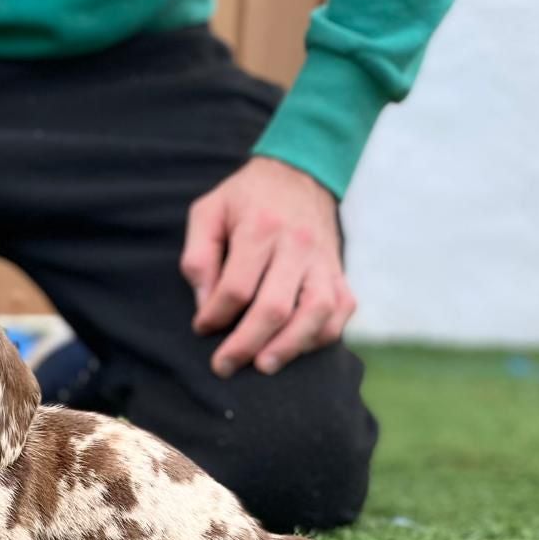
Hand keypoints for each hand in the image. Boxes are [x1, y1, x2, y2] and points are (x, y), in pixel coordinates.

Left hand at [180, 156, 355, 376]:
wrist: (298, 173)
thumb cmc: (246, 199)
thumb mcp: (208, 212)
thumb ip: (198, 257)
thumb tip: (204, 305)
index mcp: (260, 228)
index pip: (237, 288)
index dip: (215, 315)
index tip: (202, 327)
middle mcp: (297, 245)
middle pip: (275, 307)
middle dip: (246, 344)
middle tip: (224, 366)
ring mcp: (323, 260)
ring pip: (316, 314)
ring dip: (289, 347)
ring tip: (263, 365)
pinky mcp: (339, 271)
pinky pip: (341, 311)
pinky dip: (321, 336)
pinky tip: (296, 348)